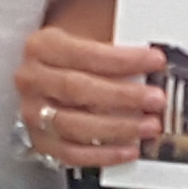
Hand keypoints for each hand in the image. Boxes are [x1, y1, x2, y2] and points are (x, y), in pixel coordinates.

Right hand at [18, 23, 166, 170]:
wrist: (48, 73)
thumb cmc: (74, 54)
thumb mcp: (88, 34)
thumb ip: (115, 45)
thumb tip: (153, 60)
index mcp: (42, 46)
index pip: (85, 53)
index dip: (123, 59)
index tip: (155, 61)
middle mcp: (32, 80)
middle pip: (78, 90)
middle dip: (123, 96)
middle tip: (156, 99)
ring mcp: (33, 113)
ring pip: (75, 125)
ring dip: (117, 128)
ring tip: (149, 125)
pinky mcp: (41, 141)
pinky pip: (72, 154)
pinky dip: (103, 154)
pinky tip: (129, 149)